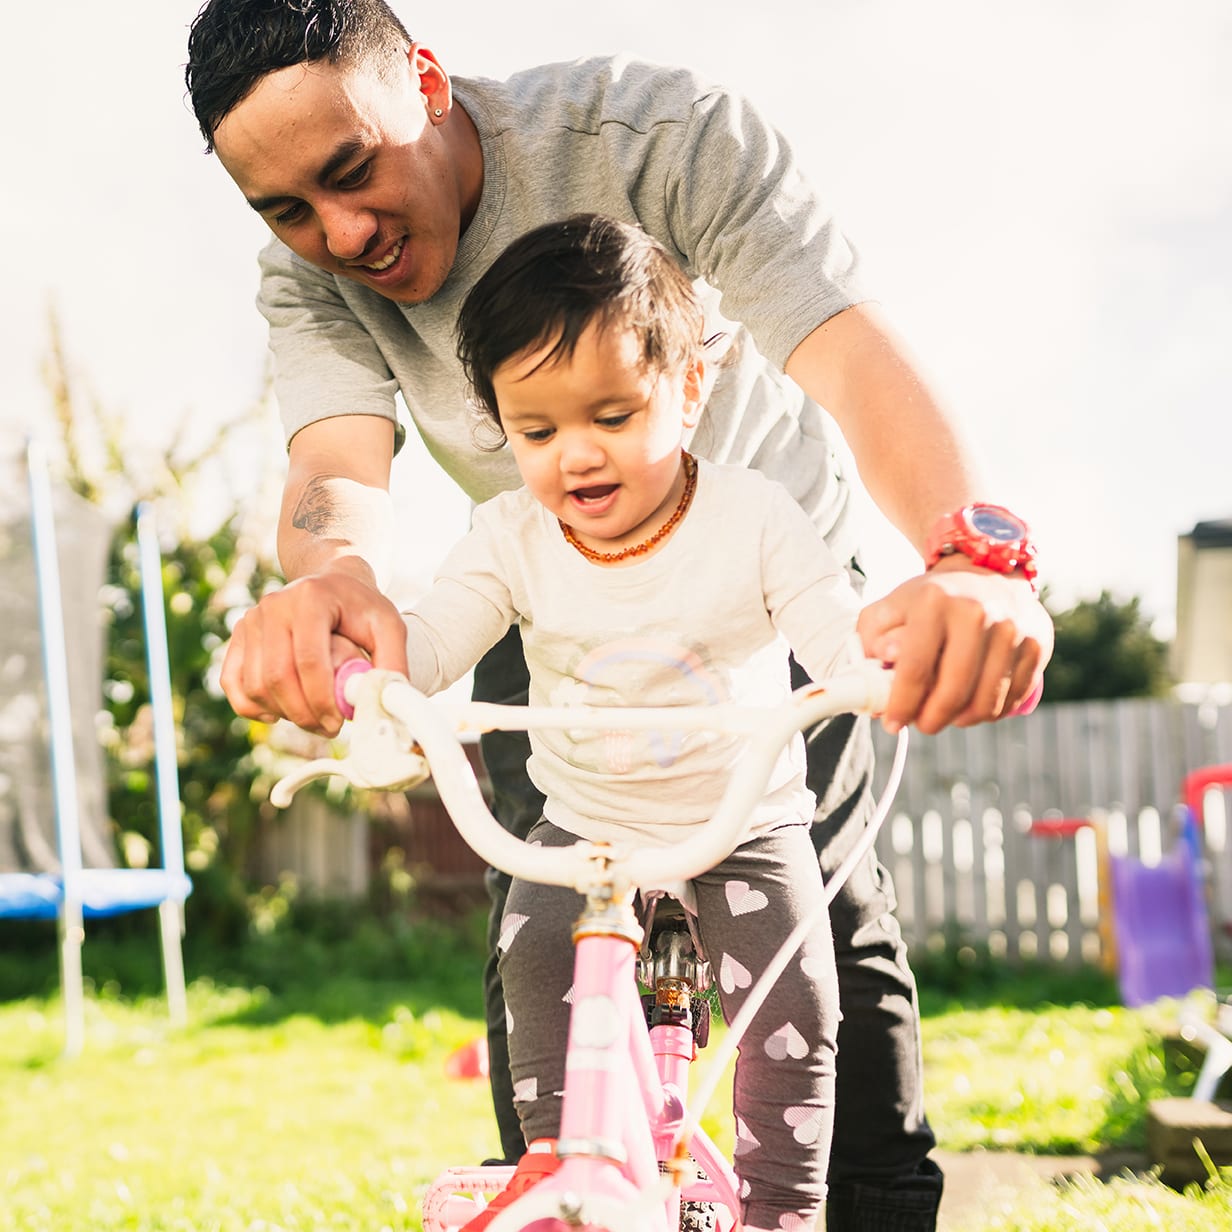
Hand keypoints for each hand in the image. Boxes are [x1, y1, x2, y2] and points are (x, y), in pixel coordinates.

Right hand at [220, 571, 409, 735]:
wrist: (332, 585)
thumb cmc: (362, 609)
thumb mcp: (389, 627)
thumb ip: (392, 663)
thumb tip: (386, 703)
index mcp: (311, 598)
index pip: (308, 659)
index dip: (322, 699)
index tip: (339, 722)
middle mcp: (273, 605)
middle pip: (278, 676)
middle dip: (303, 714)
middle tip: (328, 729)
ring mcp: (251, 619)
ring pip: (256, 684)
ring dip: (284, 713)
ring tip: (314, 718)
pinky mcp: (239, 635)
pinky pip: (233, 682)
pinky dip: (252, 707)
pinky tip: (279, 714)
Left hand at [857, 560, 1052, 733]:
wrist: (986, 574)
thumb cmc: (930, 601)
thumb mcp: (890, 608)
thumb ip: (873, 637)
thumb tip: (881, 666)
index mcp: (935, 602)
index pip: (915, 669)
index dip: (901, 705)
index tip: (892, 724)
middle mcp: (978, 613)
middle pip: (954, 691)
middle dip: (931, 719)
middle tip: (921, 724)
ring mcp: (1012, 629)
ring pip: (986, 702)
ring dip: (961, 719)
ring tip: (945, 714)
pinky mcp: (1036, 645)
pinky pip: (1011, 699)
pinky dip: (989, 712)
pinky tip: (972, 704)